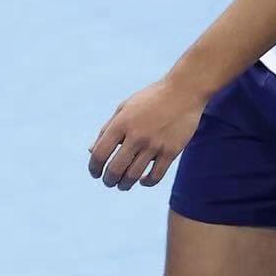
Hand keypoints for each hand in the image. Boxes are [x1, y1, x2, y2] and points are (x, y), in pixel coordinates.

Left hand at [88, 75, 208, 191]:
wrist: (184, 91)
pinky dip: (146, 182)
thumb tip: (91, 150)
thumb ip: (107, 129)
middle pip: (115, 169)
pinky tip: (143, 180)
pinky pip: (155, 176)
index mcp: (121, 123)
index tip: (95, 173)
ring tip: (123, 184)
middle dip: (109, 180)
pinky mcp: (171, 151)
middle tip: (109, 182)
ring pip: (133, 176)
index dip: (93, 168)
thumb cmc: (151, 99)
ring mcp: (155, 144)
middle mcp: (136, 135)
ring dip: (124, 184)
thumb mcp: (125, 108)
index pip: (99, 154)